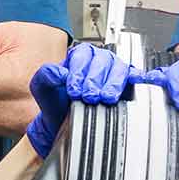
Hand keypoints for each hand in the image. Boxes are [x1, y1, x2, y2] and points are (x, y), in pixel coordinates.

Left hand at [26, 43, 133, 157]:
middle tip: (89, 96)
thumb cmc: (56, 104)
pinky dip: (136, 79)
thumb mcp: (42, 89)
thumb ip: (45, 76)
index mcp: (79, 56)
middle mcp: (98, 61)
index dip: (79, 72)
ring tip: (106, 98)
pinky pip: (135, 77)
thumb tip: (59, 72)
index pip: (83, 55)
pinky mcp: (127, 84)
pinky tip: (134, 84)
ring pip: (119, 68)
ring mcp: (114, 71)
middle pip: (103, 61)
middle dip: (95, 79)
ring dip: (113, 83)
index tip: (74, 89)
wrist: (64, 124)